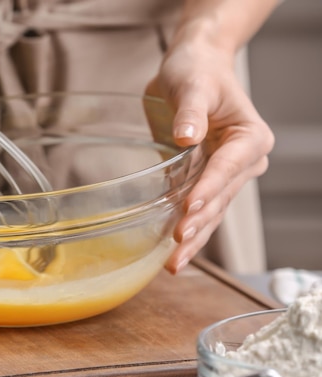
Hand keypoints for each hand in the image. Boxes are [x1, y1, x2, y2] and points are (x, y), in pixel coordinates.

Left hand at [146, 41, 273, 274]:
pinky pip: (196, 209)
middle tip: (178, 245)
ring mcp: (223, 175)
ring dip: (193, 238)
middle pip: (220, 197)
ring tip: (174, 263)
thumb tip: (187, 136)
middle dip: (200, 223)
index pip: (227, 168)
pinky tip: (171, 252)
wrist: (192, 68)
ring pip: (211, 212)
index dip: (208, 190)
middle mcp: (242, 161)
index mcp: (249, 138)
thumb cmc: (197, 72)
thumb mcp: (193, 85)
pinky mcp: (202, 180)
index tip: (189, 209)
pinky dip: (185, 230)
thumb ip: (191, 111)